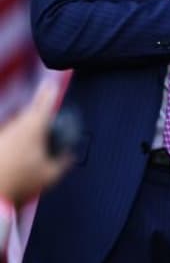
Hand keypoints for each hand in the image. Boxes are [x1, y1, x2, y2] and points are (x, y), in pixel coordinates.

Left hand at [0, 80, 72, 203]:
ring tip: (38, 141)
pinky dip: (19, 141)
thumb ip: (64, 161)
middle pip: (31, 113)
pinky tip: (22, 155)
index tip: (53, 81)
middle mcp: (16, 126)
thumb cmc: (21, 180)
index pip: (45, 104)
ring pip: (20, 126)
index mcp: (33, 128)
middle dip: (41, 111)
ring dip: (30, 128)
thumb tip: (70, 154)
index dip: (51, 92)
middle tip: (48, 108)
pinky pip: (11, 137)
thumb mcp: (51, 175)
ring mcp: (3, 135)